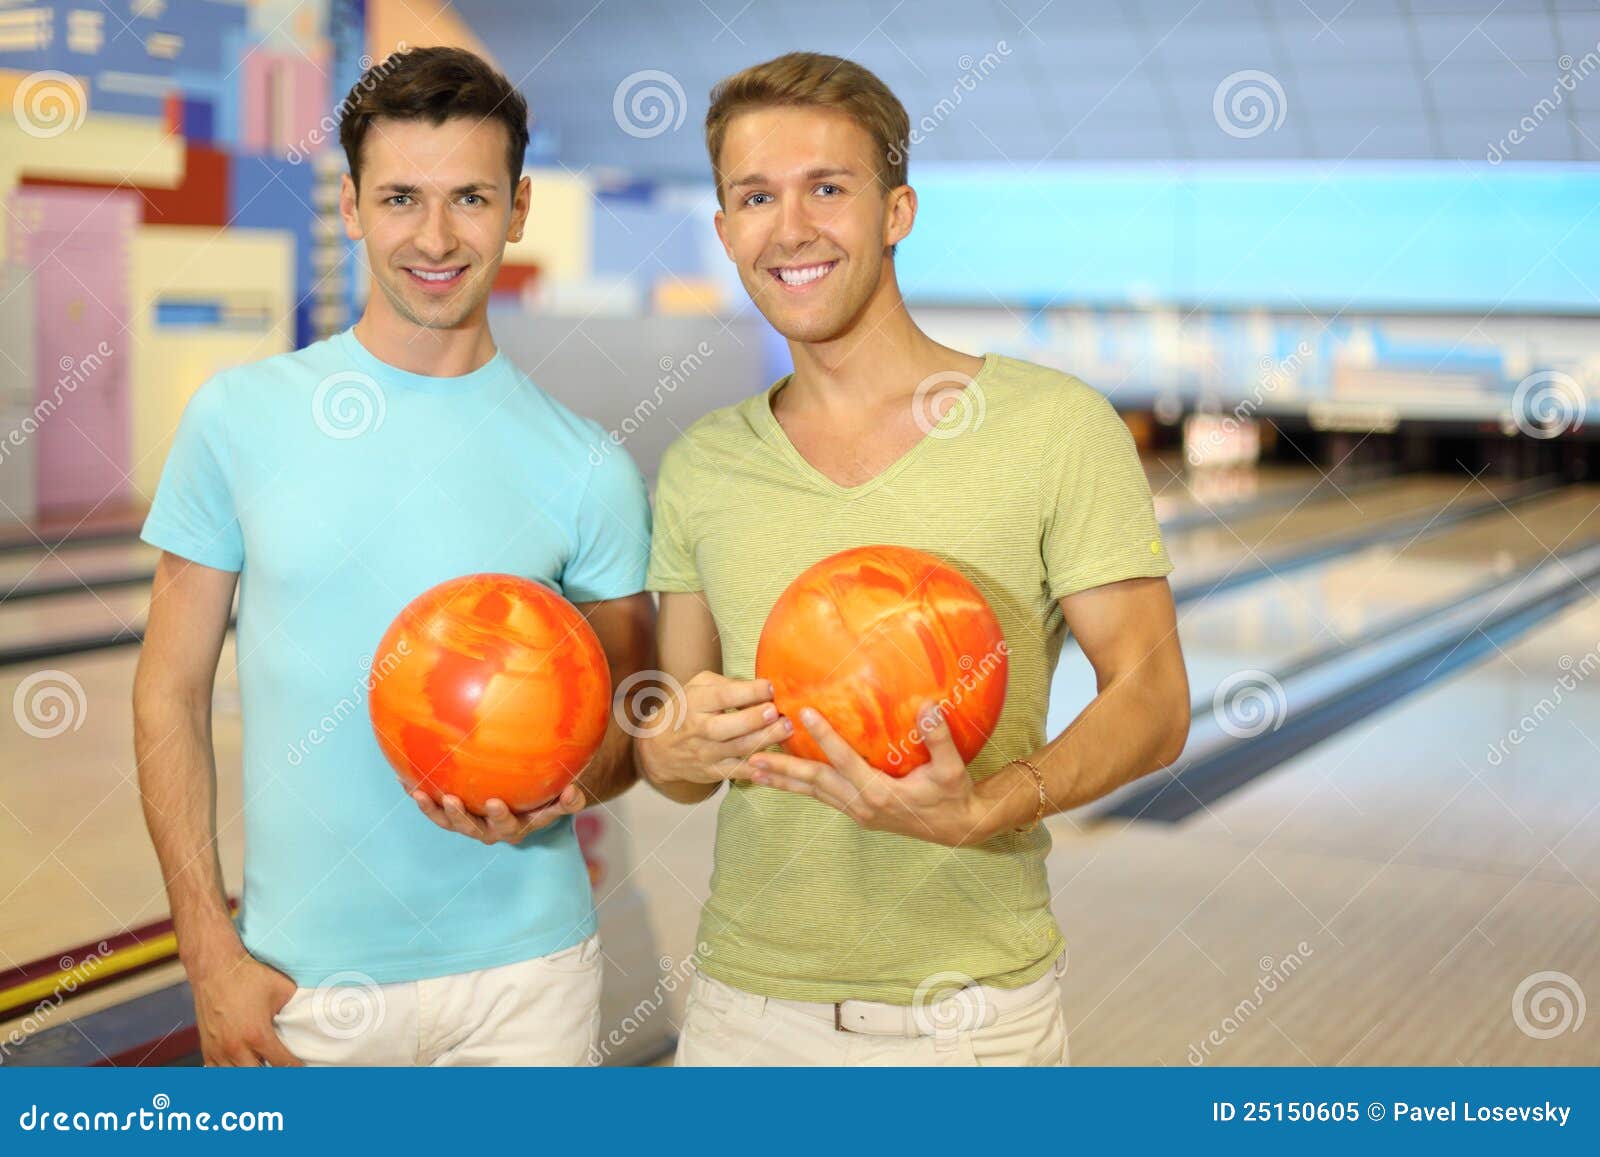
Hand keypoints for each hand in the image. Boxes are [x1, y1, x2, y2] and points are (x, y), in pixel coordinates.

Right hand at [187, 936, 300, 1066]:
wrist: (214, 966)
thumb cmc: (247, 975)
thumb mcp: (282, 989)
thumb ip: (294, 1008)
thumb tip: (306, 1017)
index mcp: (257, 1034)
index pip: (282, 1064)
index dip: (295, 1069)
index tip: (302, 1070)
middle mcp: (236, 1047)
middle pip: (257, 1078)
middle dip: (273, 1079)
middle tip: (284, 1076)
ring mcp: (218, 1049)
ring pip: (235, 1079)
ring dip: (250, 1077)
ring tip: (263, 1073)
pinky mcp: (206, 1047)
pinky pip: (216, 1073)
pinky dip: (229, 1076)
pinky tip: (239, 1073)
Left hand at [412, 782, 586, 844]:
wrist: (533, 794)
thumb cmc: (551, 791)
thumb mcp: (563, 796)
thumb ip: (570, 798)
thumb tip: (573, 790)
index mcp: (520, 825)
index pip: (511, 825)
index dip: (501, 816)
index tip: (494, 801)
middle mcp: (493, 829)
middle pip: (474, 829)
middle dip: (461, 817)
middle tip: (452, 800)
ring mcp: (472, 823)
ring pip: (451, 823)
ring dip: (434, 810)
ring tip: (420, 793)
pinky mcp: (455, 813)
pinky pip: (435, 807)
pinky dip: (421, 796)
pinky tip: (405, 778)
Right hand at [636, 671, 792, 786]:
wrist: (657, 749)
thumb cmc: (685, 709)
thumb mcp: (697, 687)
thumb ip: (725, 684)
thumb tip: (759, 686)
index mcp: (694, 702)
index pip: (722, 697)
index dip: (747, 692)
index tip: (770, 686)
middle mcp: (698, 729)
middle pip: (727, 726)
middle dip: (754, 719)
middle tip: (777, 711)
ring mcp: (706, 753)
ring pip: (737, 749)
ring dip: (764, 740)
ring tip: (786, 729)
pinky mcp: (713, 771)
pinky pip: (737, 772)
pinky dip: (756, 769)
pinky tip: (775, 762)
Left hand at [748, 703, 1010, 846]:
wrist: (957, 826)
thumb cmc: (953, 794)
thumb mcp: (952, 768)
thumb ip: (939, 739)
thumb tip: (929, 708)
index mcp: (879, 792)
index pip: (843, 761)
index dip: (823, 737)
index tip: (802, 714)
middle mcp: (862, 804)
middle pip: (815, 783)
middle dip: (784, 768)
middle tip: (753, 754)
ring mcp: (857, 812)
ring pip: (813, 793)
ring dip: (784, 780)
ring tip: (754, 769)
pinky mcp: (858, 812)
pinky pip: (823, 797)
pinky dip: (801, 786)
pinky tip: (786, 777)